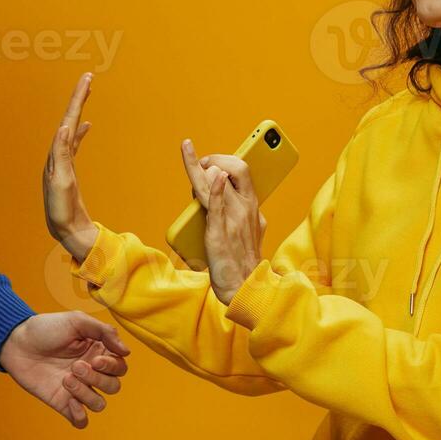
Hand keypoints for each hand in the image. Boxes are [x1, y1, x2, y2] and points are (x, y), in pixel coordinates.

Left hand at [0, 312, 130, 428]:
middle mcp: (91, 372)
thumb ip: (104, 332)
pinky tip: (71, 402)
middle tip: (75, 366)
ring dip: (86, 393)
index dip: (112, 366)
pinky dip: (81, 415)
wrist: (16, 342)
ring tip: (66, 378)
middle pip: (113, 386)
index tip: (94, 358)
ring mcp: (77, 389)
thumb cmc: (46, 328)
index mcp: (98, 352)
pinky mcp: (62, 403)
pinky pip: (81, 420)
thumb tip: (126, 351)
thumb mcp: (76, 321)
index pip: (120, 367)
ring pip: (99, 404)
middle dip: (97, 378)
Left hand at [43, 73, 97, 261]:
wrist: (63, 228)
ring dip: (78, 109)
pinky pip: (74, 141)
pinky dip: (80, 130)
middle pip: (68, 118)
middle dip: (78, 98)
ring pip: (71, 127)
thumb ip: (62, 154)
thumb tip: (65, 127)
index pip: (67, 119)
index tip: (86, 80)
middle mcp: (57, 153)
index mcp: (56, 154)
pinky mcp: (68, 167)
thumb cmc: (60, 208)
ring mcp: (62, 159)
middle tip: (87, 77)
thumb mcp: (61, 181)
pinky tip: (86, 124)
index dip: (77, 99)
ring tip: (87, 93)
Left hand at [179, 142, 264, 302]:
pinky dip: (214, 186)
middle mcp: (245, 208)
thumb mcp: (246, 228)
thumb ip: (234, 209)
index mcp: (252, 206)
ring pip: (217, 181)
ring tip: (188, 153)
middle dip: (215, 158)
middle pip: (236, 168)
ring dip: (200, 164)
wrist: (244, 286)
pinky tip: (210, 173)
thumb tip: (215, 189)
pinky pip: (216, 204)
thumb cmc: (241, 260)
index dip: (225, 160)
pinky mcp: (219, 231)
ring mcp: (233, 218)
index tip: (211, 161)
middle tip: (200, 163)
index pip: (242, 171)